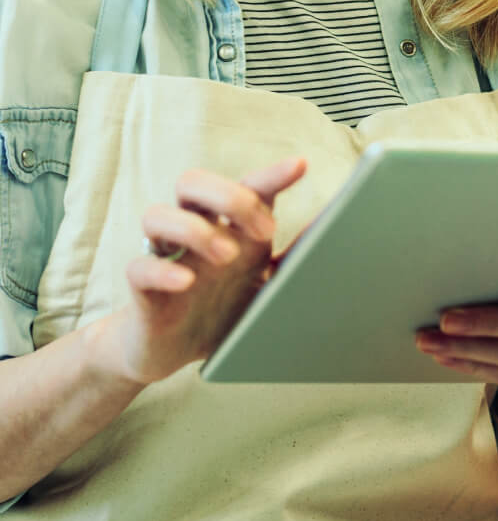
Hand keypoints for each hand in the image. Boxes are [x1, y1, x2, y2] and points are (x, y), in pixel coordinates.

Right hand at [100, 155, 307, 386]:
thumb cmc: (220, 308)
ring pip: (157, 214)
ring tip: (227, 256)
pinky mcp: (141, 292)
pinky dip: (162, 271)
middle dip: (230, 197)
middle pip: (193, 182)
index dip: (271, 174)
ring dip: (195, 229)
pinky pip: (138, 268)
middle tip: (265, 231)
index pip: (246, 186)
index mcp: (227, 226)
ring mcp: (164, 257)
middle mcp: (193, 232)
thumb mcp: (264, 284)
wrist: (169, 354)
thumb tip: (336, 228)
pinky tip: (187, 282)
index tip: (300, 166)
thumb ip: (294, 257)